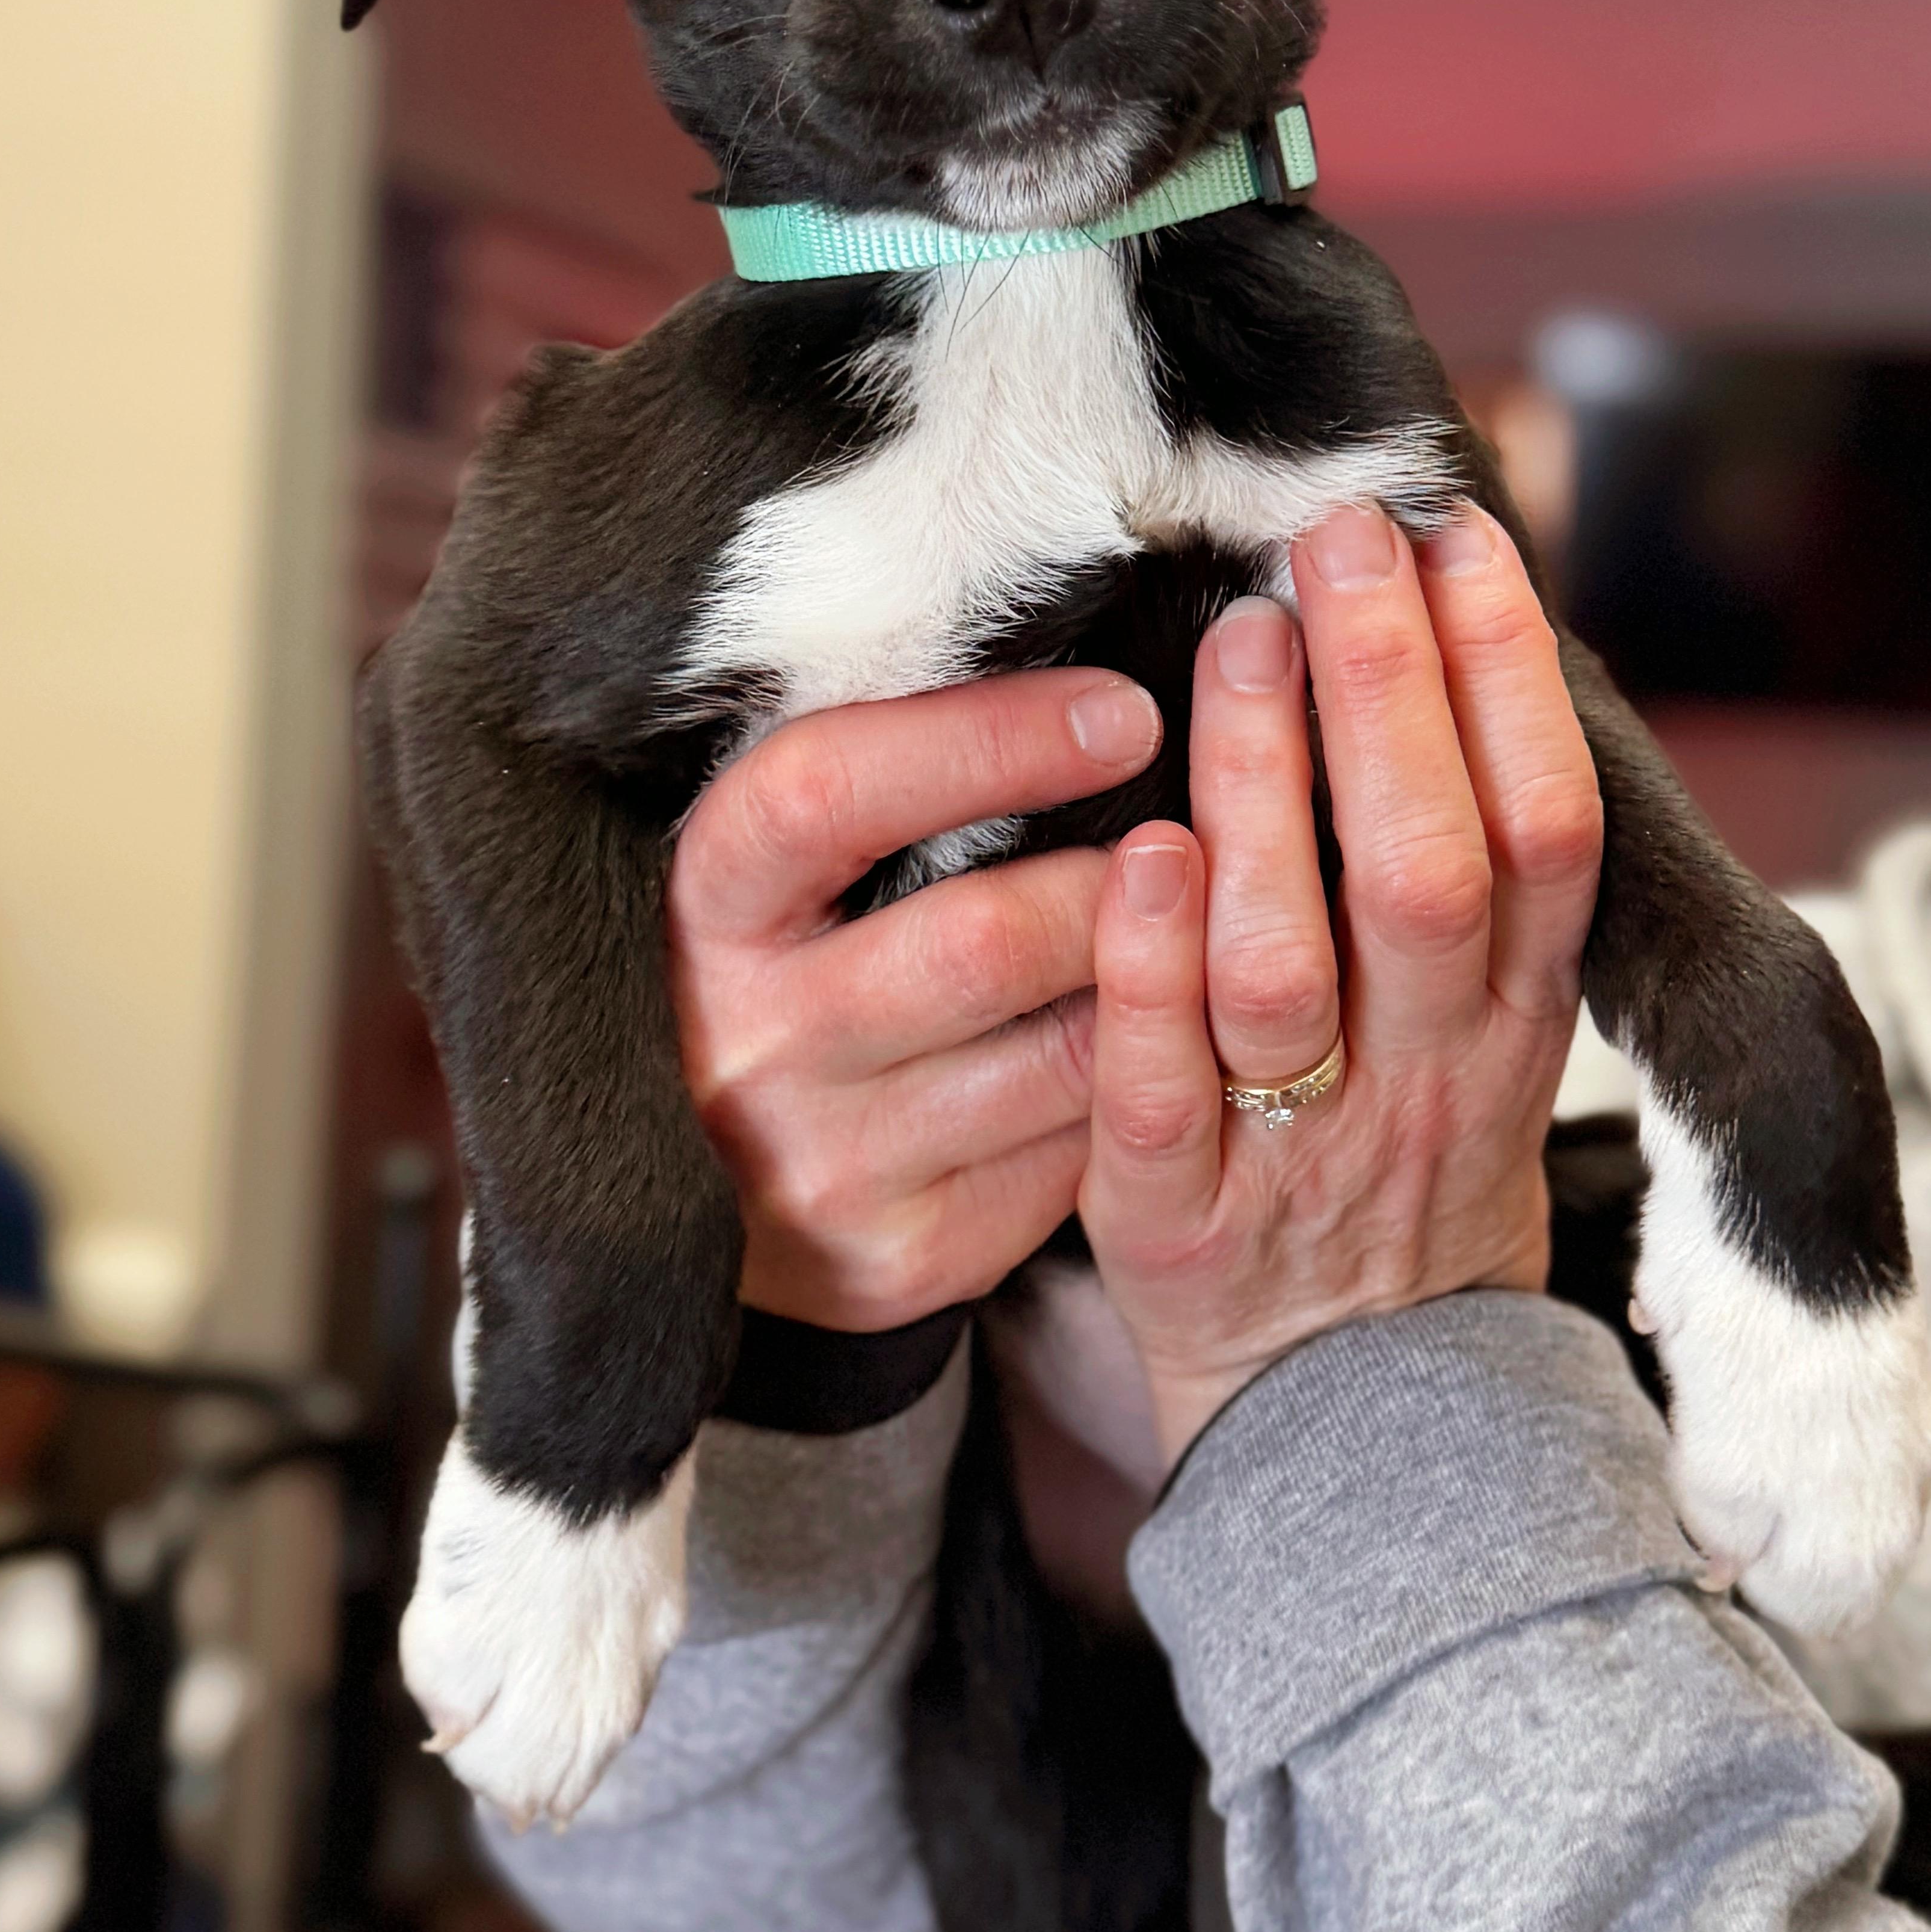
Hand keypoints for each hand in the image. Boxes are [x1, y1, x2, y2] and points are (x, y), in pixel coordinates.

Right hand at [667, 668, 1161, 1327]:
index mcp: (709, 902)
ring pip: (1062, 1060)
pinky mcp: (903, 1257)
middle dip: (1122, 882)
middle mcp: (747, 1039)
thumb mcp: (803, 864)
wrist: (723, 1193)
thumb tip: (1101, 674)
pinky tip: (1172, 1052)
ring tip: (1221, 934)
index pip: (831, 792)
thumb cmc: (804, 966)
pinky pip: (1080, 1160)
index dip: (987, 742)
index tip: (1126, 709)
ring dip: (1165, 989)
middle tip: (1213, 836)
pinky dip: (1144, 1092)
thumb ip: (905, 780)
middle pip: (980, 939)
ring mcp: (823, 1162)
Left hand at [1081, 503, 1600, 1455]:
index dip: (1509, 684)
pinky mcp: (1169, 1219)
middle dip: (1391, 691)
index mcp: (1515, 1026)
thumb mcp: (1495, 1038)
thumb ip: (1481, 878)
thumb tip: (1458, 644)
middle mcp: (1424, 1081)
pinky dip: (1150, 967)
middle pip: (1428, 873)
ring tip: (1238, 641)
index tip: (1456, 541)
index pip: (1543, 835)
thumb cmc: (1409, 1171)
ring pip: (1287, 965)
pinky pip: (1158, 1087)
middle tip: (1336, 535)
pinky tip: (1141, 848)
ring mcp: (1297, 1153)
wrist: (1361, 1431)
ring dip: (1266, 792)